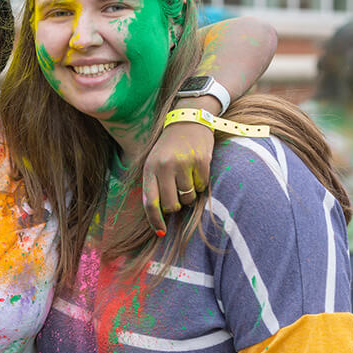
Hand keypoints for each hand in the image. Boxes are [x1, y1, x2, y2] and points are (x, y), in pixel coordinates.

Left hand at [141, 121, 212, 235]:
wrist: (187, 120)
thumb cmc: (169, 148)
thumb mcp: (154, 162)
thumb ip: (155, 185)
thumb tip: (160, 216)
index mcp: (150, 168)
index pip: (150, 202)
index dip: (155, 220)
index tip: (161, 232)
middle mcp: (165, 166)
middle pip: (171, 204)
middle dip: (176, 205)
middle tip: (178, 194)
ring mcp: (184, 163)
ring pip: (188, 197)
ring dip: (189, 194)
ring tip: (187, 178)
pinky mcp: (201, 161)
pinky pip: (202, 186)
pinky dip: (201, 184)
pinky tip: (197, 170)